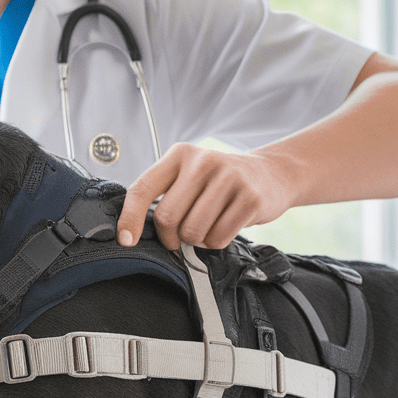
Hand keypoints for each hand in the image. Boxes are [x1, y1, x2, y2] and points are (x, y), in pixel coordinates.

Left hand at [116, 143, 295, 250]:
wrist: (271, 173)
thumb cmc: (221, 181)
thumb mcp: (189, 174)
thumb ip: (165, 193)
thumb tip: (134, 230)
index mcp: (179, 155)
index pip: (142, 189)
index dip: (129, 218)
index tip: (125, 240)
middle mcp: (202, 161)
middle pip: (167, 217)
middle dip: (171, 236)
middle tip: (182, 235)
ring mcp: (228, 178)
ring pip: (192, 232)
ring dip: (197, 240)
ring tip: (208, 225)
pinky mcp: (249, 198)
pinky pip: (217, 238)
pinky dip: (216, 242)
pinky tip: (225, 226)